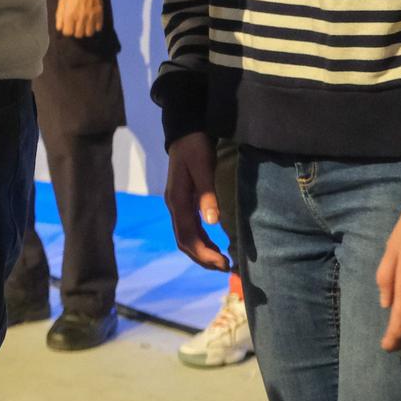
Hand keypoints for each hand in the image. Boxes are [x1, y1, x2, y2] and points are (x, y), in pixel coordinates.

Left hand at [54, 0, 104, 38]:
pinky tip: (91, 22)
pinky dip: (95, 27)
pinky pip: (98, 28)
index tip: (67, 27)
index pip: (67, 33)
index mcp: (69, 15)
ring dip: (85, 31)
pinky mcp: (99, 15)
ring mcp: (91, 17)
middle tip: (75, 26)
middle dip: (75, 32)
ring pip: (89, 33)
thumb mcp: (61, 2)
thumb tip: (59, 28)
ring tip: (83, 25)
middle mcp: (80, 18)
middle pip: (78, 35)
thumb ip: (59, 16)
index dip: (67, 30)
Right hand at [164, 132, 231, 271]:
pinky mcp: (184, 203)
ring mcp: (177, 205)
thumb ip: (207, 195)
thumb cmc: (195, 147)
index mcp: (177, 201)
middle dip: (203, 258)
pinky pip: (190, 229)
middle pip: (184, 242)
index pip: (186, 236)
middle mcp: (174, 206)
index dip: (203, 254)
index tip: (223, 263)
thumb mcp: (203, 168)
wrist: (185, 132)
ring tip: (223, 262)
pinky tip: (215, 246)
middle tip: (226, 268)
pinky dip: (202, 241)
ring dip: (202, 252)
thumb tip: (213, 223)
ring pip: (186, 238)